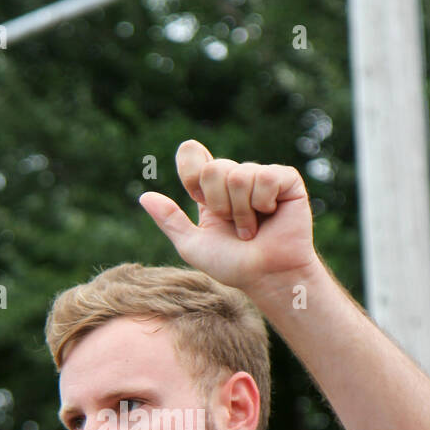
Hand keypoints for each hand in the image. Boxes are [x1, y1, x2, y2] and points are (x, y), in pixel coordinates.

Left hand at [138, 139, 318, 293]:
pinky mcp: (286, 180)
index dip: (191, 173)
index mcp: (211, 189)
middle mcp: (235, 178)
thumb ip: (170, 220)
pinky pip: (265, 177)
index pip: (192, 153)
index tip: (198, 199)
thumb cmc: (233, 265)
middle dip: (219, 205)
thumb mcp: (193, 245)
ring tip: (252, 229)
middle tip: (234, 227)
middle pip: (213, 168)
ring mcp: (261, 176)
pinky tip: (270, 215)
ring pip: (239, 175)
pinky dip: (263, 203)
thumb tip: (144, 196)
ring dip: (242, 211)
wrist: (267, 277)